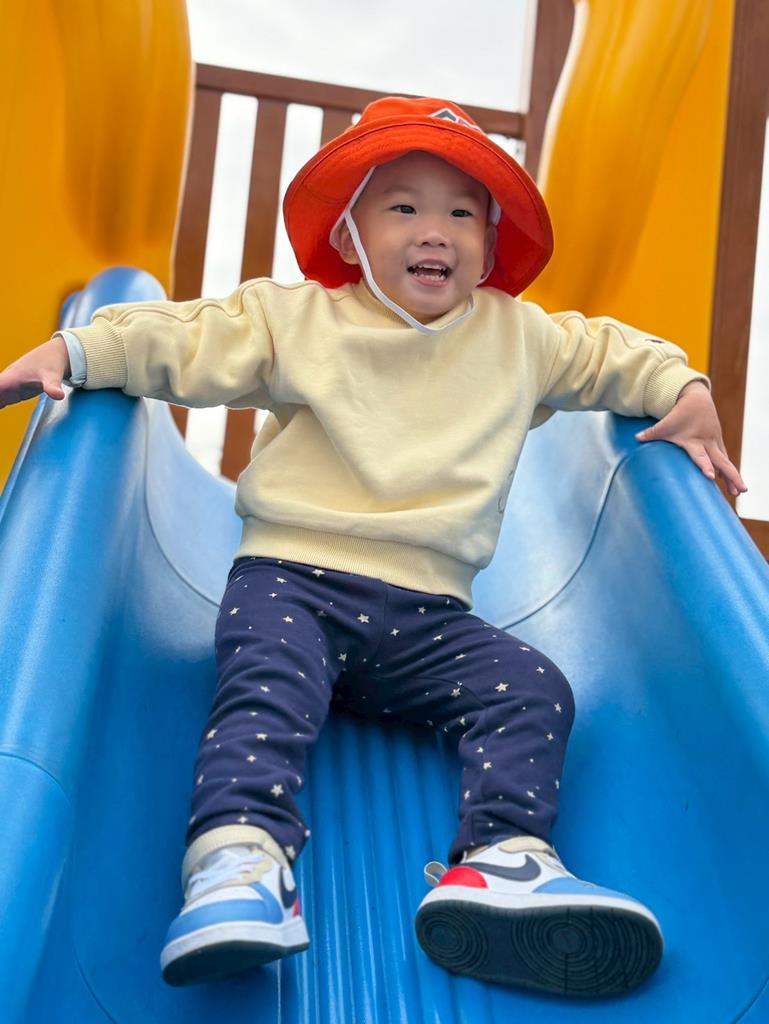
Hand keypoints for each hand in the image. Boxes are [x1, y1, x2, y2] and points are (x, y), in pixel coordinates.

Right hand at [0, 337, 70, 408]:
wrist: (54, 356)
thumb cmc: (51, 364)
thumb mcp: (53, 376)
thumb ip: (52, 386)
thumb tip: (59, 395)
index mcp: (10, 379)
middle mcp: (4, 384)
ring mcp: (7, 389)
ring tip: (0, 409)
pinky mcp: (11, 393)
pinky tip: (0, 409)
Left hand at [635, 381, 746, 496]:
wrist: (697, 399)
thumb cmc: (679, 414)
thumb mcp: (665, 424)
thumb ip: (651, 433)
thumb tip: (636, 439)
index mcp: (694, 441)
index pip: (701, 456)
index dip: (705, 466)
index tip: (711, 477)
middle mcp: (708, 443)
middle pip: (722, 462)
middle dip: (732, 476)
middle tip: (740, 490)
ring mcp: (715, 443)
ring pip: (726, 462)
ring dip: (733, 476)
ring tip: (739, 491)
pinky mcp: (718, 442)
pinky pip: (725, 458)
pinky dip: (729, 469)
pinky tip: (732, 482)